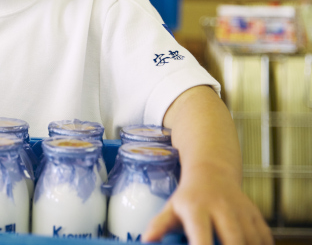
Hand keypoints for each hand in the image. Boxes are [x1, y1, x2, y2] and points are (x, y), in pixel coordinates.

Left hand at [143, 165, 272, 244]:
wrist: (212, 172)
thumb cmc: (189, 197)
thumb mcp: (171, 208)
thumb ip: (159, 225)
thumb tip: (146, 239)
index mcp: (197, 208)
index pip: (201, 236)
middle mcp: (222, 208)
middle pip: (234, 240)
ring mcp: (242, 211)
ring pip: (252, 241)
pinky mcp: (257, 216)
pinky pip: (265, 239)